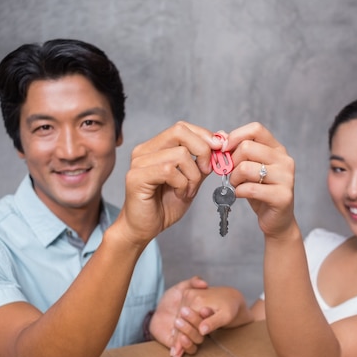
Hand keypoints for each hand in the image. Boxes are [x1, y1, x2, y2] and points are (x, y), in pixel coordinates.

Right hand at [115, 122, 222, 243]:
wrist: (144, 228)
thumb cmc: (164, 205)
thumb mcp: (191, 180)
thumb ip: (201, 161)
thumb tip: (220, 140)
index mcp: (155, 147)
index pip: (182, 127)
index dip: (204, 135)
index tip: (219, 149)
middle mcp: (144, 151)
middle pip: (180, 131)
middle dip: (202, 150)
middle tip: (207, 170)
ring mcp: (138, 163)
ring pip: (179, 154)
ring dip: (193, 175)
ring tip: (188, 190)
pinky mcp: (136, 177)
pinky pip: (169, 171)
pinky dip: (182, 184)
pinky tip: (180, 194)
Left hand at [149, 276, 209, 355]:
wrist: (158, 311)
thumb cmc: (171, 299)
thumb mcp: (181, 288)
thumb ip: (193, 282)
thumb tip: (204, 283)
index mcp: (200, 313)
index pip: (206, 316)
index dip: (207, 314)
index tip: (205, 310)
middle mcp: (196, 325)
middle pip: (201, 329)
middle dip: (194, 322)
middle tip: (184, 313)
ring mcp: (189, 335)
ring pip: (196, 340)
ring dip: (189, 334)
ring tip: (179, 326)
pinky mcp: (181, 344)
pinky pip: (188, 350)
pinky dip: (184, 347)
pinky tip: (178, 343)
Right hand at [169, 285, 253, 356]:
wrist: (232, 296)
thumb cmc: (231, 307)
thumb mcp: (226, 315)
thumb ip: (213, 322)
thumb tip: (201, 330)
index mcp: (197, 300)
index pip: (184, 322)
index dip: (180, 339)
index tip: (176, 353)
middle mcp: (190, 296)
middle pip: (179, 321)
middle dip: (176, 339)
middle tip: (174, 355)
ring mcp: (188, 297)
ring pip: (179, 319)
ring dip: (176, 335)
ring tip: (175, 352)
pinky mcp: (189, 299)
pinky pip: (182, 316)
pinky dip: (180, 328)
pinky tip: (178, 340)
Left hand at [225, 122, 295, 236]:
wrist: (276, 220)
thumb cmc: (260, 192)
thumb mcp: (248, 168)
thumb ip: (236, 151)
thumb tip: (220, 135)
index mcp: (277, 149)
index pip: (256, 129)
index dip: (236, 136)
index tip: (224, 149)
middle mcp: (284, 160)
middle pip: (247, 147)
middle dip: (231, 162)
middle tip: (230, 174)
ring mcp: (286, 178)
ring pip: (245, 168)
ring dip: (233, 178)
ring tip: (235, 185)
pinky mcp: (282, 196)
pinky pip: (249, 189)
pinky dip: (238, 192)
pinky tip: (240, 194)